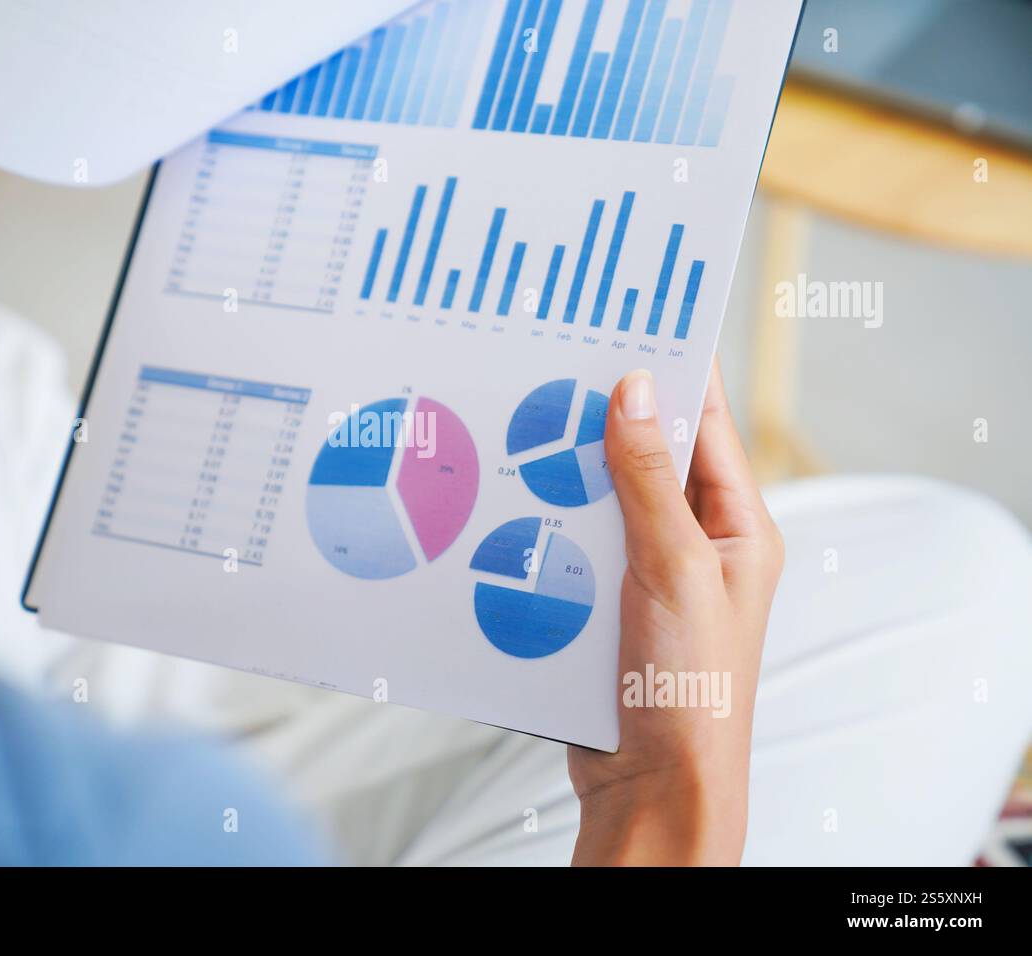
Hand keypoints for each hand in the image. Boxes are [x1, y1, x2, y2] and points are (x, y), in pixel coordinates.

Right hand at [569, 360, 783, 865]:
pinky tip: (507, 501)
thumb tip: (634, 390)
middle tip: (552, 365)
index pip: (707, 425)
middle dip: (602, 416)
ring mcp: (645, 572)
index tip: (631, 319)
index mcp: (738, 525)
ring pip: (599, 497)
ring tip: (519, 424)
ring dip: (564, 472)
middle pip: (646, 454)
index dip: (671, 370)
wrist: (650, 784)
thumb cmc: (691, 684)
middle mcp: (694, 541)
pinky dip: (543, 522)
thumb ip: (651, 480)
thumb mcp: (676, 568)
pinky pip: (571, 543)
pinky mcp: (602, 601)